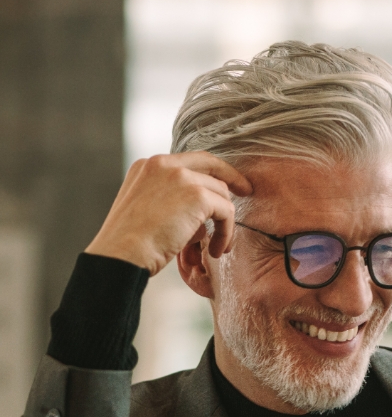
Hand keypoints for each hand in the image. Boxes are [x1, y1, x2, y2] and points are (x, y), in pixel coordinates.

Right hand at [85, 151, 252, 275]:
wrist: (121, 255)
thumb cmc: (129, 247)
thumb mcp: (145, 214)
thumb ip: (170, 205)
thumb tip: (202, 220)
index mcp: (147, 166)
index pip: (189, 161)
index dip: (211, 171)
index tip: (226, 184)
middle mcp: (163, 164)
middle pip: (211, 164)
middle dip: (232, 178)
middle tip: (246, 192)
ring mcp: (181, 177)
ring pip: (221, 193)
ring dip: (224, 223)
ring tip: (216, 248)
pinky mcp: (197, 195)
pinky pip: (226, 212)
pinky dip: (226, 233)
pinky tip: (214, 251)